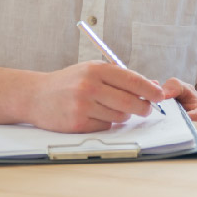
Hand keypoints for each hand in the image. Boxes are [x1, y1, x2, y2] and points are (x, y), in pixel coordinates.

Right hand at [25, 61, 164, 133]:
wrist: (35, 96)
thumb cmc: (69, 82)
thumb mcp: (92, 71)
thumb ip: (120, 77)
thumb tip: (151, 85)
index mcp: (96, 69)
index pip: (131, 80)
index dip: (149, 89)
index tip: (160, 95)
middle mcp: (89, 86)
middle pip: (129, 102)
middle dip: (143, 107)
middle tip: (146, 109)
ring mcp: (83, 106)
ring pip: (119, 117)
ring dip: (122, 115)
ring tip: (108, 108)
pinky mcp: (78, 124)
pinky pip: (105, 127)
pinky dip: (105, 123)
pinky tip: (94, 115)